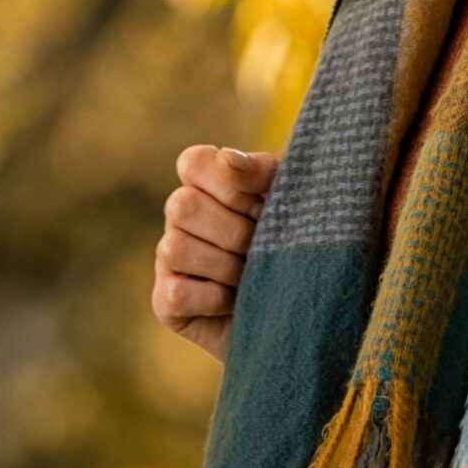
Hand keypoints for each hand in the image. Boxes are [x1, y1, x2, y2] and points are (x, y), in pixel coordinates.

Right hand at [153, 144, 279, 362]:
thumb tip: (227, 159)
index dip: (228, 182)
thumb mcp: (290, 200)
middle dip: (233, 230)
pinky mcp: (166, 301)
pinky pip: (177, 293)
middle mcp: (181, 217)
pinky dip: (216, 299)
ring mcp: (168, 259)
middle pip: (183, 205)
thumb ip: (261, 172)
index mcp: (208, 184)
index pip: (193, 162)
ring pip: (176, 248)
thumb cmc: (296, 244)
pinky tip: (237, 300)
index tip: (261, 203)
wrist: (301, 308)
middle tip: (262, 246)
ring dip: (226, 266)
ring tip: (253, 275)